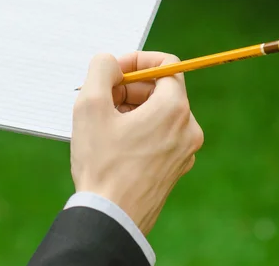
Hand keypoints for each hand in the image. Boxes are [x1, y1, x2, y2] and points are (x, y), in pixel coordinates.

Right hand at [70, 52, 203, 234]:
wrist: (112, 218)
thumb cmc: (101, 163)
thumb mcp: (91, 105)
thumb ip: (101, 69)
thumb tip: (111, 61)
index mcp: (174, 109)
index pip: (166, 64)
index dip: (137, 61)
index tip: (113, 72)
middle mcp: (188, 129)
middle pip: (161, 89)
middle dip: (129, 87)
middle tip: (101, 98)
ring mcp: (184, 152)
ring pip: (158, 113)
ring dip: (131, 108)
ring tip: (102, 123)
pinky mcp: (174, 169)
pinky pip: (159, 136)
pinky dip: (138, 129)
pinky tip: (112, 143)